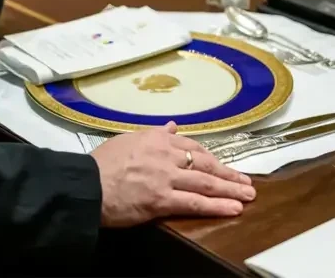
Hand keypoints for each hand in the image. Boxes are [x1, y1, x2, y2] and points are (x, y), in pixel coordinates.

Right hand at [91, 123, 255, 225]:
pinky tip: (234, 208)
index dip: (210, 157)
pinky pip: (196, 203)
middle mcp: (165, 154)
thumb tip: (172, 127)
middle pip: (205, 163)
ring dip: (231, 189)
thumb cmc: (101, 163)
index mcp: (156, 138)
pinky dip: (217, 206)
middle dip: (228, 173)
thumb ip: (153, 134)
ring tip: (248, 194)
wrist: (86, 185)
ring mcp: (166, 177)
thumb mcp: (127, 139)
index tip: (221, 165)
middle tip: (246, 181)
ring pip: (206, 182)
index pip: (191, 145)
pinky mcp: (163, 200)